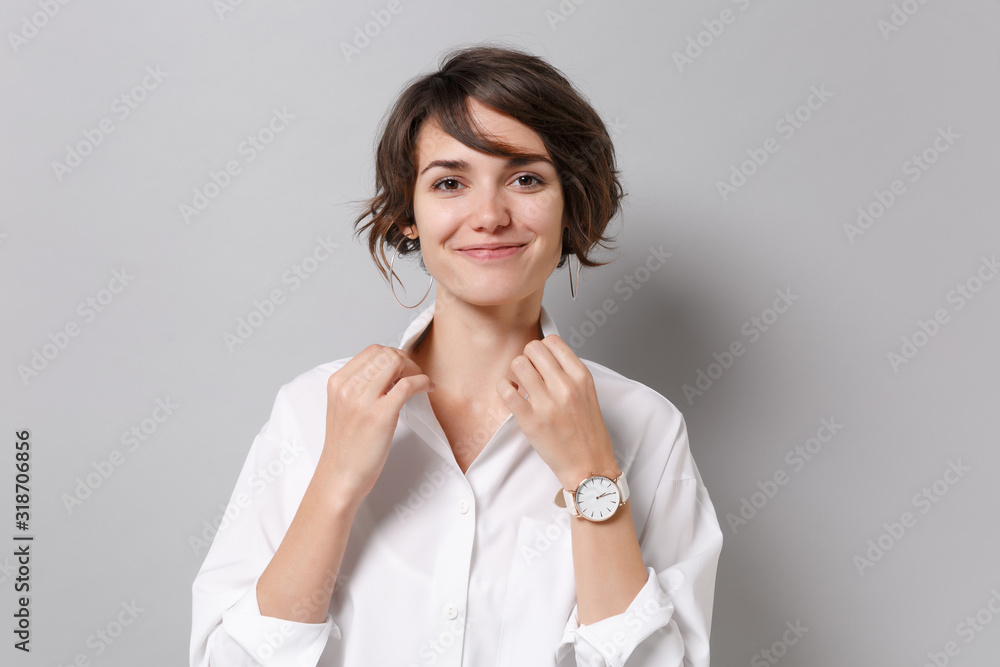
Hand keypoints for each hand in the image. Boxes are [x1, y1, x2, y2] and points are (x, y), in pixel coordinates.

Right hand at [316, 344, 434, 504]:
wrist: (341, 476)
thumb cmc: (347, 445)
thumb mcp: (344, 407)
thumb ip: (360, 386)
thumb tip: (389, 371)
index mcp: (337, 382)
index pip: (372, 351)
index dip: (394, 356)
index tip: (404, 369)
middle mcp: (347, 388)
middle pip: (386, 353)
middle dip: (407, 360)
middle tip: (415, 376)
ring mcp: (362, 401)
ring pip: (396, 362)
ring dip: (415, 369)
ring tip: (420, 383)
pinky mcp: (380, 416)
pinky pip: (408, 384)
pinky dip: (422, 382)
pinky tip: (426, 389)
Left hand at [497, 335, 618, 489]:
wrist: (589, 466)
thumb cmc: (587, 433)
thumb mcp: (588, 394)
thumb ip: (568, 373)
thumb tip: (545, 357)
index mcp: (581, 377)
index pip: (552, 342)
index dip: (542, 349)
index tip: (541, 360)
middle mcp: (565, 386)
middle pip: (533, 348)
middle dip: (528, 358)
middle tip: (530, 373)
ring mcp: (547, 403)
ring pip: (518, 364)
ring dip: (516, 373)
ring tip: (521, 385)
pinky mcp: (530, 420)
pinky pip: (506, 390)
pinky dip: (504, 388)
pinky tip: (512, 395)